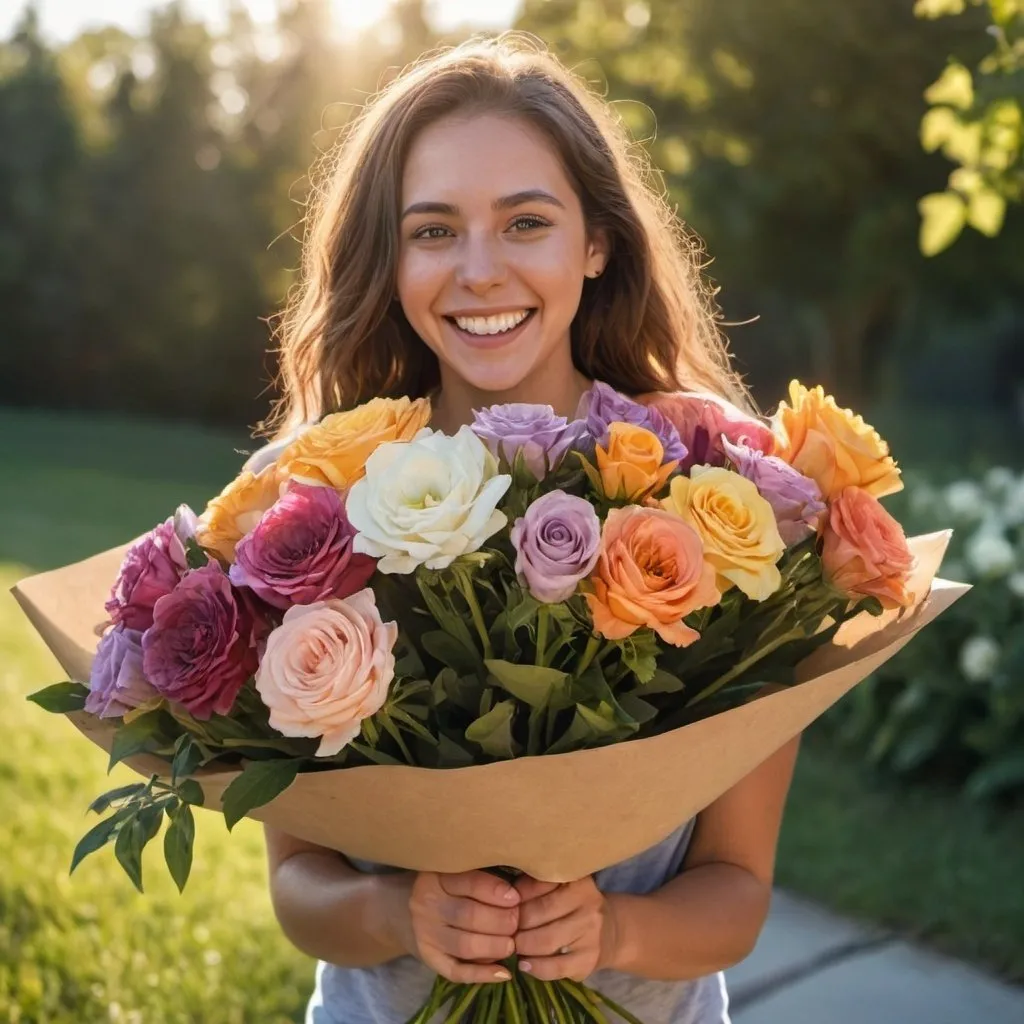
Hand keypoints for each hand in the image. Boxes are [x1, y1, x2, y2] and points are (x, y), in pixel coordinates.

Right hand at [400, 870, 520, 983]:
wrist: (397, 908)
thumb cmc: (439, 885)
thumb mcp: (451, 870)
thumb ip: (479, 875)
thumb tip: (519, 891)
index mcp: (435, 877)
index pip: (469, 883)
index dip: (496, 891)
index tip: (516, 897)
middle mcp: (425, 905)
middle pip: (469, 916)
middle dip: (501, 921)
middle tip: (519, 922)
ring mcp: (425, 935)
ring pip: (465, 945)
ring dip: (495, 947)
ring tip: (513, 944)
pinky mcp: (428, 958)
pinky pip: (456, 971)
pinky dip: (482, 974)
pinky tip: (503, 972)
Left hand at [513, 875, 618, 981]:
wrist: (610, 932)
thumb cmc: (572, 905)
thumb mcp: (560, 886)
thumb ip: (533, 885)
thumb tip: (501, 898)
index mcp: (578, 880)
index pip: (537, 884)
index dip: (515, 896)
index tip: (503, 904)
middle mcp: (589, 904)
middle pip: (538, 913)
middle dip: (515, 923)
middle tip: (504, 928)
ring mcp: (591, 934)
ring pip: (545, 941)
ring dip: (521, 945)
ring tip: (513, 944)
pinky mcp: (588, 960)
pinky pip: (554, 967)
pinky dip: (534, 967)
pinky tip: (524, 964)